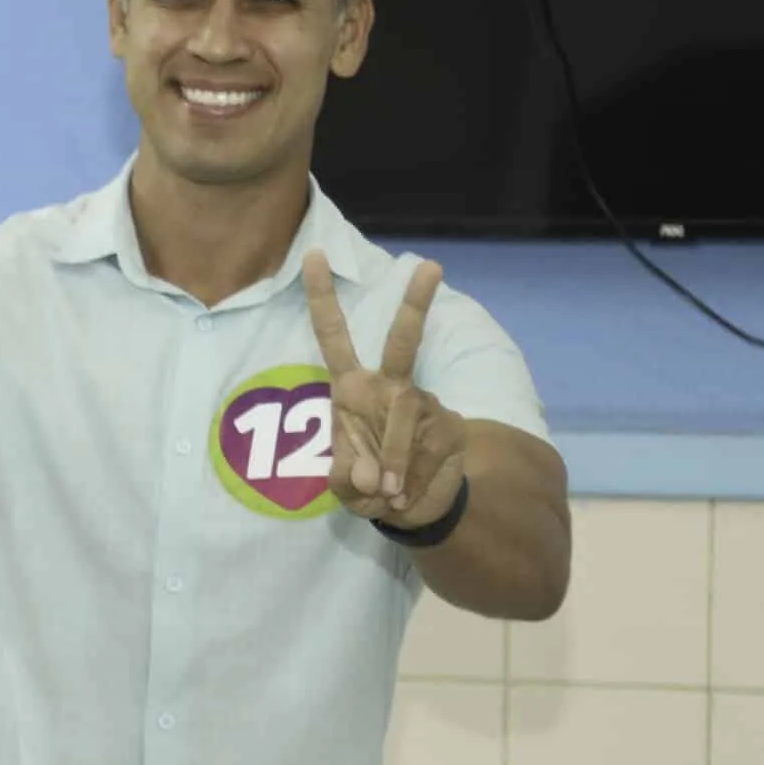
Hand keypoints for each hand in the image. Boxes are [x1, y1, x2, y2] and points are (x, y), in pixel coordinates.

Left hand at [303, 249, 467, 525]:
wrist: (413, 509)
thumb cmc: (368, 484)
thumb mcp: (345, 487)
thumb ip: (346, 478)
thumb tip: (370, 474)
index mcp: (351, 389)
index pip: (333, 337)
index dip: (322, 298)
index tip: (313, 254)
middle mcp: (387, 386)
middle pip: (402, 340)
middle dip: (416, 304)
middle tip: (431, 265)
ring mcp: (422, 402)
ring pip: (406, 413)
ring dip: (394, 456)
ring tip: (388, 493)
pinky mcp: (449, 425)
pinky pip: (429, 445)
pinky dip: (413, 476)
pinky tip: (406, 494)